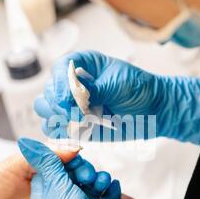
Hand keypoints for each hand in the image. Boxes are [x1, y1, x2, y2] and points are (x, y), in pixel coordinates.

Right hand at [35, 50, 199, 143]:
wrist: (153, 111)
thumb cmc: (139, 89)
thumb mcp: (120, 83)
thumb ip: (97, 88)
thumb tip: (76, 93)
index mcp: (82, 65)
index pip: (59, 71)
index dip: (60, 86)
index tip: (69, 100)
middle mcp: (71, 84)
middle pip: (47, 93)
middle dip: (59, 106)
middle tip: (79, 116)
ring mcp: (71, 105)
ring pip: (46, 112)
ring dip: (58, 120)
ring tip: (81, 124)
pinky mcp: (75, 124)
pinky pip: (56, 130)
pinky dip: (62, 133)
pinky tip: (80, 133)